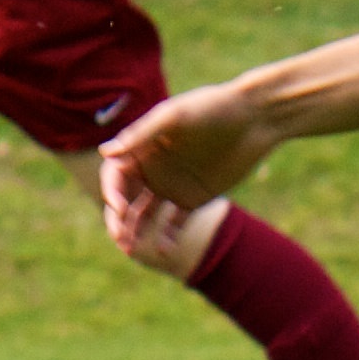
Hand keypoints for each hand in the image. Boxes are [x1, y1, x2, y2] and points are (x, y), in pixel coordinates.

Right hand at [99, 80, 280, 254]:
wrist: (253, 118)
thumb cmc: (212, 109)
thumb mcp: (175, 117)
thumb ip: (141, 135)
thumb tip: (105, 152)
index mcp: (143, 148)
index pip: (115, 174)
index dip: (112, 192)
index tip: (120, 208)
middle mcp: (153, 168)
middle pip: (124, 198)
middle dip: (118, 218)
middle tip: (120, 237)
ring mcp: (172, 185)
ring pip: (144, 214)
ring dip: (135, 231)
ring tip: (132, 250)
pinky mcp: (193, 199)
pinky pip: (174, 224)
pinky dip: (167, 237)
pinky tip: (165, 250)